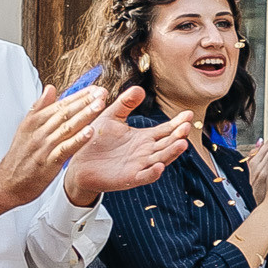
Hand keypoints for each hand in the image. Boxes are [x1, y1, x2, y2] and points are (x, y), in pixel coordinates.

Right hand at [0, 85, 119, 215]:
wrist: (7, 182)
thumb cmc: (19, 156)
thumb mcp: (25, 128)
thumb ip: (39, 108)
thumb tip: (50, 88)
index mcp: (34, 121)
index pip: (60, 104)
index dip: (79, 95)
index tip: (95, 88)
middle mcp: (38, 131)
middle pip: (65, 113)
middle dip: (85, 101)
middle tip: (102, 93)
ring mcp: (43, 146)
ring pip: (67, 127)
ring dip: (85, 115)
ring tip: (100, 105)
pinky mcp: (48, 162)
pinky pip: (65, 148)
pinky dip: (77, 140)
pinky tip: (90, 132)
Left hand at [61, 89, 190, 203]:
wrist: (79, 163)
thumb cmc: (95, 140)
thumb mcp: (111, 117)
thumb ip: (125, 104)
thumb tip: (139, 88)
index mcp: (144, 138)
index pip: (166, 130)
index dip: (177, 123)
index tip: (188, 114)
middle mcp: (145, 152)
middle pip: (167, 144)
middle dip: (178, 136)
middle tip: (186, 126)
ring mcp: (139, 166)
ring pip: (161, 159)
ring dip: (172, 153)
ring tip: (182, 144)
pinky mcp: (129, 178)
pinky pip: (144, 177)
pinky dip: (152, 173)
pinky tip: (159, 167)